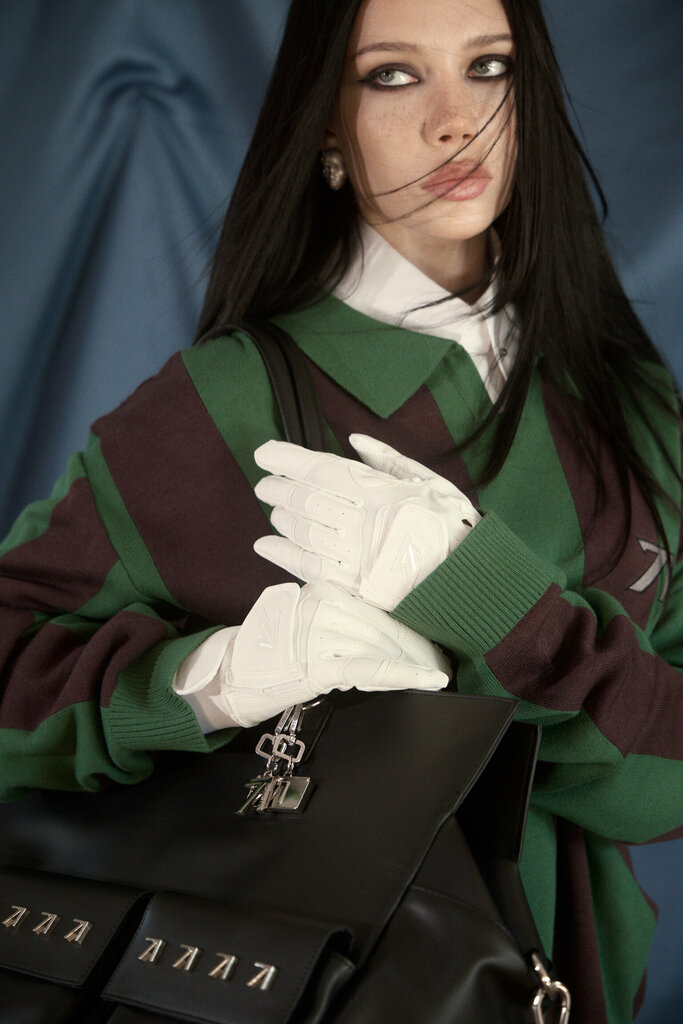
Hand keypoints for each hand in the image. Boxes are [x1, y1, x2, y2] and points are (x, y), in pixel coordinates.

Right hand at [200, 581, 448, 727]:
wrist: (230, 677)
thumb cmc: (273, 654)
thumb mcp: (308, 623)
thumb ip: (344, 622)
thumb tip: (390, 635)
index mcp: (323, 588)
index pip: (378, 609)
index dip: (410, 629)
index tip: (432, 643)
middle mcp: (322, 606)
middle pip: (385, 628)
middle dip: (418, 648)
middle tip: (444, 663)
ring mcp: (318, 634)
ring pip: (381, 648)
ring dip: (414, 665)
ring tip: (436, 674)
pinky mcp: (317, 664)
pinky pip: (371, 668)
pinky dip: (405, 675)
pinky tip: (431, 679)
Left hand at [253, 434, 479, 609]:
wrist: (466, 577)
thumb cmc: (450, 523)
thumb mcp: (427, 480)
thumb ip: (386, 460)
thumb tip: (353, 441)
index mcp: (378, 491)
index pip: (319, 470)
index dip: (287, 460)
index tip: (265, 453)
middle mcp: (361, 521)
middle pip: (305, 500)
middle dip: (279, 489)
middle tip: (265, 485)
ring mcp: (354, 554)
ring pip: (302, 531)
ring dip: (282, 518)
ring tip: (275, 511)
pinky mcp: (352, 584)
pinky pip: (306, 566)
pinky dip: (282, 553)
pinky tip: (266, 544)